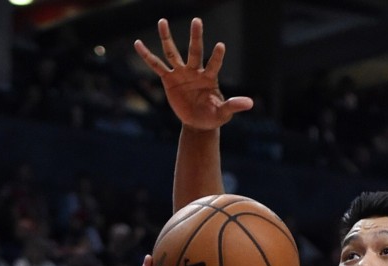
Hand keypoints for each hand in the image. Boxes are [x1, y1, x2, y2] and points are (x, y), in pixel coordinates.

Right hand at [134, 17, 252, 130]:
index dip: (217, 56)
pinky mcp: (169, 79)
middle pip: (194, 51)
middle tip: (197, 21)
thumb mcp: (224, 112)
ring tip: (162, 21)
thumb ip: (233, 105)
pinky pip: (156, 66)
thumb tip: (250, 103)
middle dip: (196, 37)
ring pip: (172, 52)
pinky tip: (138, 43)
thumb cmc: (213, 116)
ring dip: (167, 37)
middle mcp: (195, 71)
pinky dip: (147, 55)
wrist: (199, 122)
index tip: (221, 46)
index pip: (214, 64)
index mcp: (209, 78)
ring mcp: (181, 73)